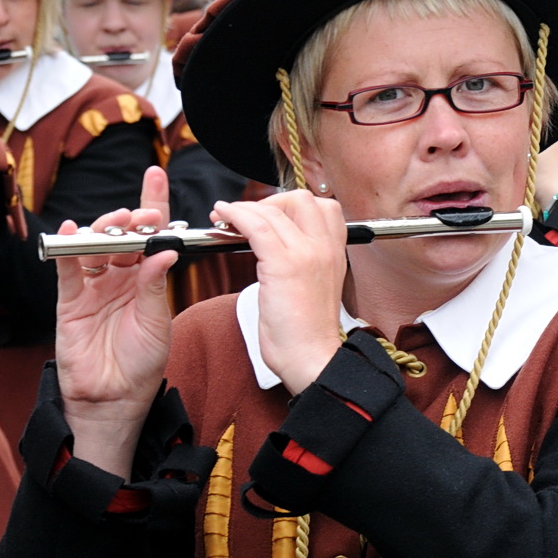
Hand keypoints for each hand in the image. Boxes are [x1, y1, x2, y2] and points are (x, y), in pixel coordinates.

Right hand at [56, 165, 176, 476]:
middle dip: (132, 218)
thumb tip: (164, 250)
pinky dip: (66, 249)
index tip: (156, 175)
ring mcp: (93, 286)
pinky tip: (70, 231)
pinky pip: (67, 270)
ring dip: (105, 229)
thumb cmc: (143, 360)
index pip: (149, 233)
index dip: (152, 203)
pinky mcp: (71, 301)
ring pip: (94, 246)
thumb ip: (155, 285)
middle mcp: (119, 276)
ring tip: (120, 222)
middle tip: (144, 214)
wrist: (117, 397)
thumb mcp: (158, 320)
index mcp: (145, 277)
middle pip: (121, 235)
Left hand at [212, 190, 346, 394]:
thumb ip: (302, 262)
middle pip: (300, 199)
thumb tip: (275, 245)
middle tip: (249, 217)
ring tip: (225, 217)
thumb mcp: (313, 287)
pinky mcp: (284, 265)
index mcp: (335, 253)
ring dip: (244, 209)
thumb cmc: (306, 333)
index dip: (291, 205)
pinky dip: (235, 214)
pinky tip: (222, 215)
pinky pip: (257, 225)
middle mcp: (325, 247)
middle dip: (269, 201)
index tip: (270, 216)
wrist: (310, 358)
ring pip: (273, 210)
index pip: (323, 207)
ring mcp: (306, 254)